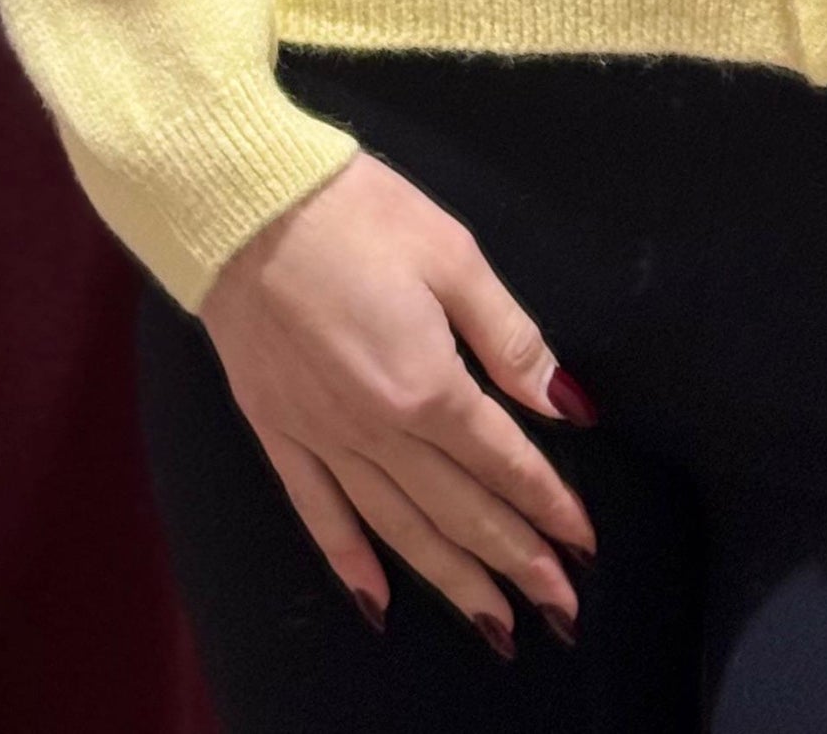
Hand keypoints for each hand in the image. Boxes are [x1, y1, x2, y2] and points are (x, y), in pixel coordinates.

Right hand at [197, 147, 598, 660]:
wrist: (242, 205)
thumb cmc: (357, 213)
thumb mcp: (453, 254)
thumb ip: (509, 337)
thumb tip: (564, 404)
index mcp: (426, 385)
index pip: (502, 460)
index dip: (548, 503)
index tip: (584, 544)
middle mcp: (375, 429)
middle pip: (457, 509)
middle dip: (514, 560)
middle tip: (560, 607)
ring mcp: (321, 436)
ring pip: (397, 526)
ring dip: (449, 577)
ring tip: (493, 621)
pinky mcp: (276, 430)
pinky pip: (317, 512)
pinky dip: (350, 560)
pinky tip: (376, 600)